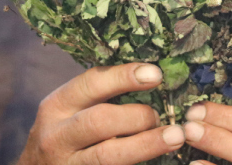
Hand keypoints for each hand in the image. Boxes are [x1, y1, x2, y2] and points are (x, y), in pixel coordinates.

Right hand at [17, 62, 185, 164]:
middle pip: (100, 121)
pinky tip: (161, 159)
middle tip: (162, 116)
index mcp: (57, 106)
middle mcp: (57, 136)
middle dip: (137, 116)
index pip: (91, 84)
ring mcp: (67, 164)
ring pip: (108, 156)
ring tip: (175, 137)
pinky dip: (138, 164)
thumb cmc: (64, 134)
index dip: (124, 77)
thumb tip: (150, 75)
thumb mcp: (70, 110)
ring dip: (146, 145)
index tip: (156, 75)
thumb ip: (99, 95)